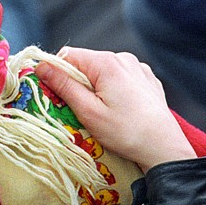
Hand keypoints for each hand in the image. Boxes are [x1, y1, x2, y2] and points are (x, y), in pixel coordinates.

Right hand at [35, 48, 195, 171]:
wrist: (164, 148)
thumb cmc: (125, 132)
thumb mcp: (87, 111)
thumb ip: (63, 85)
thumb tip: (41, 66)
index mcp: (106, 62)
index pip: (67, 56)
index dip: (57, 73)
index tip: (57, 95)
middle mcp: (123, 58)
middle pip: (85, 63)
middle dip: (77, 83)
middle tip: (82, 110)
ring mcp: (138, 67)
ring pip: (103, 71)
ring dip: (96, 87)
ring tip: (104, 112)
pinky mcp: (147, 78)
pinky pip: (120, 77)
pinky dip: (113, 89)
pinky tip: (120, 109)